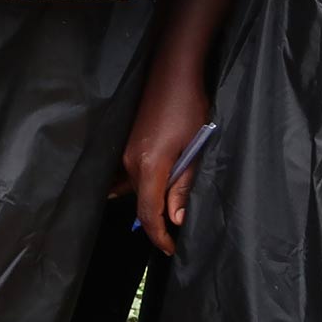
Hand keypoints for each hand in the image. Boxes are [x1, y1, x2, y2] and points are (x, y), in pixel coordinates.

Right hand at [123, 58, 209, 254]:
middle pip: (141, 203)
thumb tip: (176, 219)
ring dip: (150, 202)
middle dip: (157, 220)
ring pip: (135, 188)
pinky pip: (129, 174)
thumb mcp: (196, 148)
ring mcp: (126, 151)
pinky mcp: (127, 142)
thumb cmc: (190, 107)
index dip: (159, 236)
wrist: (173, 72)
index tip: (171, 249)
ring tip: (166, 213)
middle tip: (177, 232)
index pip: (148, 213)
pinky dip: (138, 187)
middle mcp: (131, 161)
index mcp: (150, 166)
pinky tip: (143, 191)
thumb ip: (184, 185)